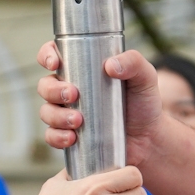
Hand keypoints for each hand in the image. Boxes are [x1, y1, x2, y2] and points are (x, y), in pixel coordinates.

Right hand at [37, 43, 166, 160]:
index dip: (47, 55)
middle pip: (45, 85)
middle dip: (53, 90)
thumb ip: (134, 62)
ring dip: (56, 116)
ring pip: (46, 111)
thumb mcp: (145, 77)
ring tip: (78, 121)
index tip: (55, 63)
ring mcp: (67, 114)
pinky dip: (56, 137)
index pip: (54, 55)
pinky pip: (51, 136)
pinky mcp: (69, 136)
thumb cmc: (144, 103)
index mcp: (82, 69)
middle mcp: (70, 89)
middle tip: (73, 95)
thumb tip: (110, 65)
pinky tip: (71, 138)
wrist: (148, 139)